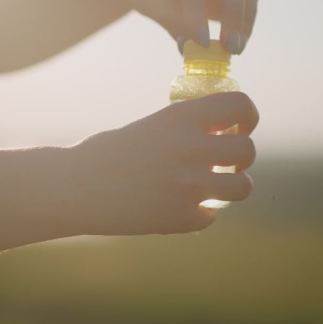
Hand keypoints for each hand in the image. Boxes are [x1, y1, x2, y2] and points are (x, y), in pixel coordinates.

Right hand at [66, 92, 258, 235]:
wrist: (74, 187)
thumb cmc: (107, 153)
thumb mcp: (150, 126)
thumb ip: (186, 128)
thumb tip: (221, 131)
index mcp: (181, 118)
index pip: (240, 105)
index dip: (248, 116)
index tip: (240, 127)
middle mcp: (190, 149)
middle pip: (247, 150)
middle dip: (242, 157)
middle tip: (228, 163)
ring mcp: (188, 186)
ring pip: (243, 187)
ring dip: (233, 187)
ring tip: (214, 188)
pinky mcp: (180, 218)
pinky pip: (211, 215)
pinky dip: (200, 213)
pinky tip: (179, 208)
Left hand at [100, 0, 257, 53]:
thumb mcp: (147, 0)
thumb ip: (169, 19)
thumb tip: (191, 46)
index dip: (198, 10)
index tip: (201, 40)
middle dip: (231, 17)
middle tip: (228, 49)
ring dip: (242, 21)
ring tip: (234, 50)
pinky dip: (245, 21)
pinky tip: (237, 43)